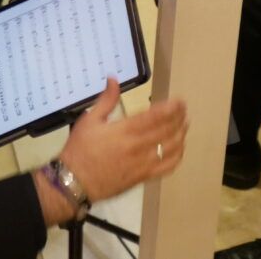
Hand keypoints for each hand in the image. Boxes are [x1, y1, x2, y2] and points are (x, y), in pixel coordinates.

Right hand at [58, 78, 186, 202]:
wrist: (76, 181)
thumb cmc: (80, 149)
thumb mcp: (89, 120)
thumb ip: (106, 100)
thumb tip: (113, 79)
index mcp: (125, 131)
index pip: (155, 117)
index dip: (171, 108)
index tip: (179, 101)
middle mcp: (138, 147)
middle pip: (167, 131)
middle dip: (178, 118)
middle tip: (184, 110)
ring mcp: (143, 164)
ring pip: (170, 149)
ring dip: (181, 136)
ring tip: (184, 126)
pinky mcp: (143, 178)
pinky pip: (167, 168)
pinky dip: (177, 157)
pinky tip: (178, 149)